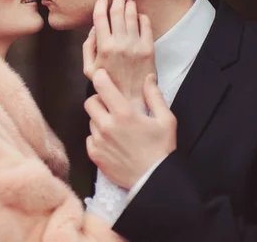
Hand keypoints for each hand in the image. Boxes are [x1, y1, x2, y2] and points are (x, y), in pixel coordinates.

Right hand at [83, 0, 154, 108]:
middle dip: (117, 1)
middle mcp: (120, 43)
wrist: (131, 98)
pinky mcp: (149, 48)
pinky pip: (146, 25)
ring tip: (128, 1)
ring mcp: (135, 45)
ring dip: (129, 5)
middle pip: (117, 13)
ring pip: (132, 16)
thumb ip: (88, 47)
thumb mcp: (89, 69)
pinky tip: (139, 15)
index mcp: (103, 47)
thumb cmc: (107, 85)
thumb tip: (93, 29)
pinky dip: (142, 17)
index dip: (101, 5)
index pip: (100, 17)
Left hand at [85, 69, 176, 188]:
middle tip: (111, 106)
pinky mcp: (94, 154)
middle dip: (99, 101)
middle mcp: (106, 125)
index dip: (100, 78)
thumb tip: (148, 78)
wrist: (154, 180)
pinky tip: (112, 143)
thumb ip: (154, 96)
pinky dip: (98, 138)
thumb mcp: (166, 120)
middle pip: (90, 102)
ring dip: (100, 120)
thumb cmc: (162, 150)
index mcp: (123, 114)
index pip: (101, 86)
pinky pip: (90, 138)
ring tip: (116, 128)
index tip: (103, 76)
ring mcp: (98, 140)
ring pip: (90, 121)